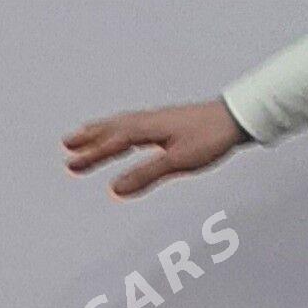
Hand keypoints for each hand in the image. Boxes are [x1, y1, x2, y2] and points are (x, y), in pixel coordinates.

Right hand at [62, 98, 250, 199]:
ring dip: (103, 130)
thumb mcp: (178, 161)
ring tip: (85, 135)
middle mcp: (151, 120)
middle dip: (91, 137)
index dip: (93, 154)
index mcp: (150, 128)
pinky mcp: (171, 121)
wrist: (239, 117)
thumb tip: (116, 189)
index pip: (115, 141)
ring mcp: (161, 118)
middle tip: (67, 145)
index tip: (71, 166)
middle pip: (115, 128)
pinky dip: (121, 128)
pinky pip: (136, 123)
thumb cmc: (212, 136)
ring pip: (124, 123)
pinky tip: (125, 133)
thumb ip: (147, 174)